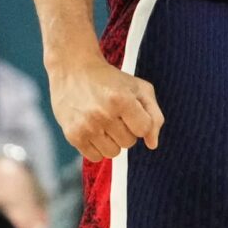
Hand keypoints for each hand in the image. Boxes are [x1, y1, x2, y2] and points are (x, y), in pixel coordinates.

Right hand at [49, 52, 163, 159]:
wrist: (74, 69)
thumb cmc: (111, 80)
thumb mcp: (139, 88)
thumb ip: (154, 115)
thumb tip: (152, 144)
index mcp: (122, 99)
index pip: (144, 129)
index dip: (140, 122)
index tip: (131, 111)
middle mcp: (103, 114)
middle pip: (129, 142)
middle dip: (126, 130)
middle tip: (115, 113)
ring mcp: (86, 126)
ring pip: (113, 153)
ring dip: (112, 141)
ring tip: (104, 122)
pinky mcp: (73, 136)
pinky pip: (95, 157)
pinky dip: (97, 147)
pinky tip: (93, 129)